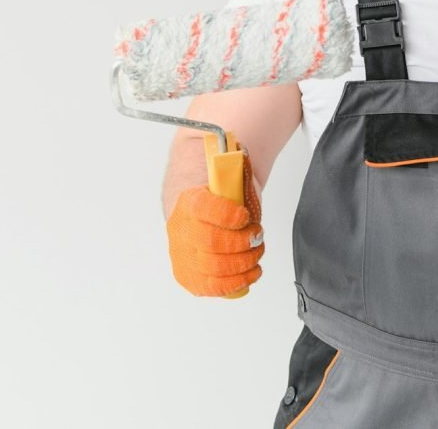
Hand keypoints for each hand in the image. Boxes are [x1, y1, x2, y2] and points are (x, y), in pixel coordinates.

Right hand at [165, 154, 263, 296]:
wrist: (195, 204)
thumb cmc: (216, 191)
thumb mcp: (224, 171)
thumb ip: (232, 161)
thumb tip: (242, 149)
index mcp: (188, 200)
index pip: (203, 210)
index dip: (228, 216)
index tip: (244, 215)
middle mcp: (181, 229)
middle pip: (211, 244)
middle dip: (242, 243)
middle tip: (257, 235)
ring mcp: (183, 255)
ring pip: (213, 269)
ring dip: (243, 263)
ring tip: (256, 253)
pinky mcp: (190, 275)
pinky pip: (212, 287)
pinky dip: (236, 283)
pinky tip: (250, 272)